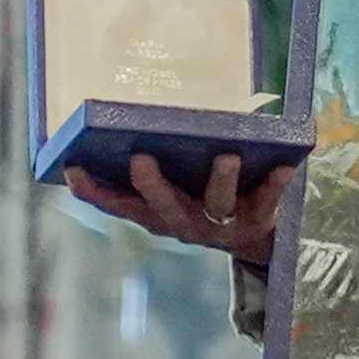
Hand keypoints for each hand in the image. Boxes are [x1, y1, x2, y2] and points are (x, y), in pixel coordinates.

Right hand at [69, 148, 286, 270]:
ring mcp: (221, 224)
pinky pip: (266, 200)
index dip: (94, 192)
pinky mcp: (257, 218)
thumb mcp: (170, 190)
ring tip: (226, 156)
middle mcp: (183, 222)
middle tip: (140, 159)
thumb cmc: (199, 198)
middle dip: (151, 185)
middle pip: (164, 206)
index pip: (118, 205)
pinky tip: (284, 165)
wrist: (251, 238)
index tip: (73, 169)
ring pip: (216, 205)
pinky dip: (274, 183)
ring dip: (220, 181)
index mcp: (156, 214)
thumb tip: (120, 120)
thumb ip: (147, 169)